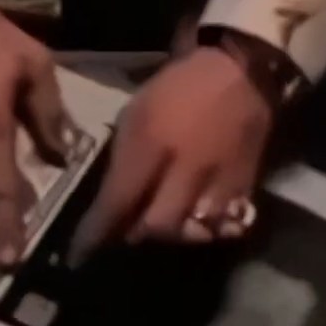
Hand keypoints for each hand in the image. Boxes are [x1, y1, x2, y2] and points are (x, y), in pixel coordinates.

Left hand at [68, 46, 274, 261]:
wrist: (240, 69)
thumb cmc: (178, 88)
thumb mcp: (136, 113)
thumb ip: (124, 160)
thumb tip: (111, 202)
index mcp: (152, 142)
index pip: (118, 201)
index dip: (96, 233)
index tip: (79, 255)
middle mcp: (186, 166)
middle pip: (158, 226)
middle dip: (137, 234)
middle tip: (128, 229)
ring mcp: (220, 177)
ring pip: (193, 230)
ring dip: (173, 234)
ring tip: (164, 221)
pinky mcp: (246, 183)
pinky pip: (225, 223)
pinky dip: (207, 228)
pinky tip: (197, 219)